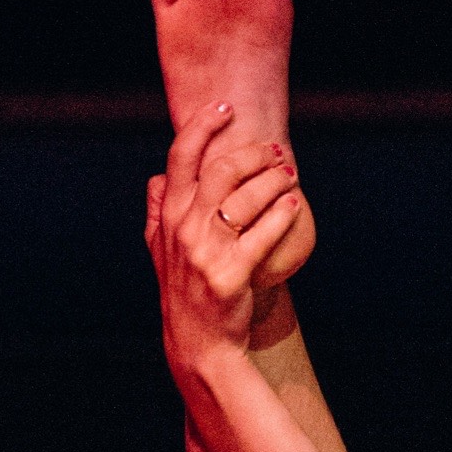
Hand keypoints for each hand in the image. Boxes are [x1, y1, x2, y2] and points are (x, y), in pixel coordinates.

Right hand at [144, 100, 303, 378]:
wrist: (198, 343)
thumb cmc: (184, 294)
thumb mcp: (160, 252)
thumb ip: (157, 213)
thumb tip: (156, 180)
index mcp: (168, 216)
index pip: (180, 157)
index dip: (202, 125)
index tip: (225, 108)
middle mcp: (184, 229)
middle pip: (219, 171)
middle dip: (251, 153)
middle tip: (275, 150)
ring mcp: (206, 251)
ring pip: (242, 197)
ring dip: (271, 179)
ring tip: (290, 174)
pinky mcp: (231, 274)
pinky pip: (261, 235)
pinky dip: (281, 214)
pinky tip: (294, 204)